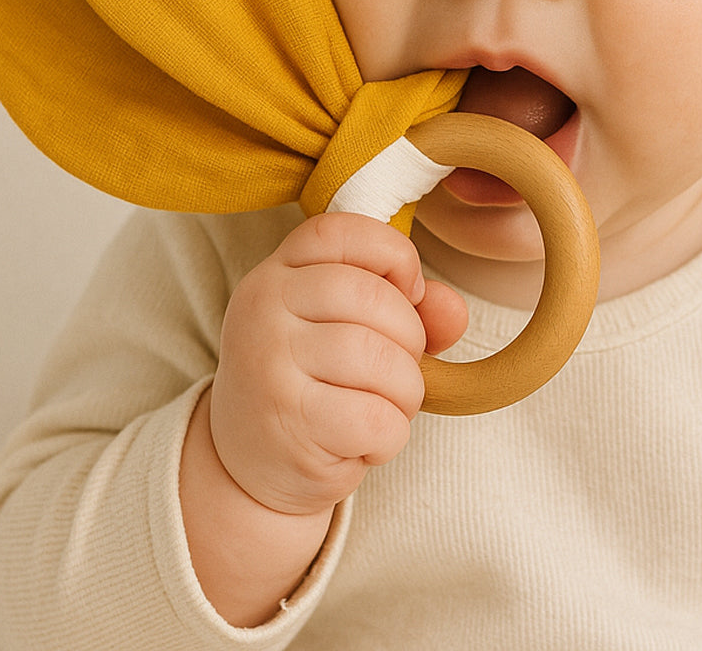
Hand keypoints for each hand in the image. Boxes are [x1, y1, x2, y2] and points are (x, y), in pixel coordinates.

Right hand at [208, 212, 466, 515]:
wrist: (248, 469)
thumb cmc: (317, 386)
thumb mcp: (355, 331)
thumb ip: (410, 308)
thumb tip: (453, 308)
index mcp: (276, 273)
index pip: (341, 232)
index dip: (393, 253)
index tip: (409, 292)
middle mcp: (262, 308)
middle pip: (371, 296)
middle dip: (411, 339)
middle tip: (398, 371)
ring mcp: (268, 363)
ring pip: (379, 358)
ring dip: (405, 393)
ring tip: (386, 409)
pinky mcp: (286, 420)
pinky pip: (374, 418)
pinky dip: (390, 436)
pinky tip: (366, 442)